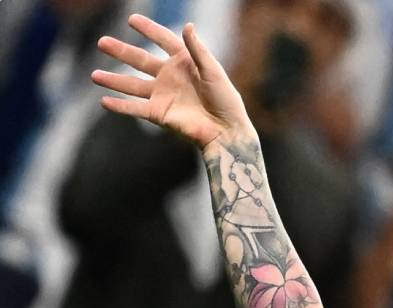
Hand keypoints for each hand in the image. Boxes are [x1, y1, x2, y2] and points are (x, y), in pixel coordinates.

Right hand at [93, 15, 252, 151]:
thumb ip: (198, 50)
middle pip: (140, 60)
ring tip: (94, 75)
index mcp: (184, 62)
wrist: (226, 130)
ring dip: (113, 80)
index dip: (148, 29)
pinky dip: (120, 106)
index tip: (131, 19)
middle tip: (101, 42)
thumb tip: (188, 25)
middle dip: (121, 51)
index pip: (163, 40)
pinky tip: (104, 101)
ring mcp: (162, 95)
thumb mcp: (213, 71)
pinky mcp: (159, 113)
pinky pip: (136, 108)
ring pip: (132, 85)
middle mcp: (169, 76)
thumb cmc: (225, 99)